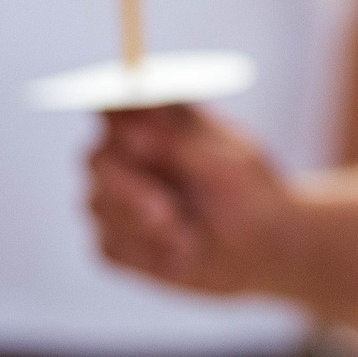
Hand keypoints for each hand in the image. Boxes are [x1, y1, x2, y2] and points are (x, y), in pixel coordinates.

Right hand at [88, 105, 306, 297]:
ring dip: (147, 227)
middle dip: (129, 188)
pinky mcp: (113, 238)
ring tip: (192, 236)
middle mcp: (124, 155)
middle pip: (97, 158)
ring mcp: (112, 198)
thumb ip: (181, 132)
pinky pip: (110, 246)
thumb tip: (137, 101)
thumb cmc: (249, 193)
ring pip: (99, 205)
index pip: (113, 103)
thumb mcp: (228, 160)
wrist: (260, 248)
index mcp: (152, 122)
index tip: (133, 135)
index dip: (112, 115)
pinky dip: (147, 254)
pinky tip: (179, 252)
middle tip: (165, 213)